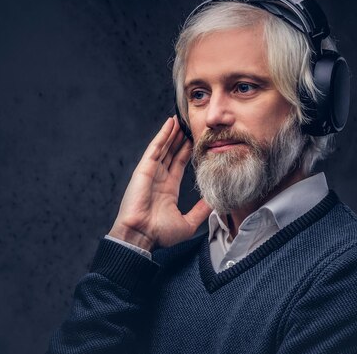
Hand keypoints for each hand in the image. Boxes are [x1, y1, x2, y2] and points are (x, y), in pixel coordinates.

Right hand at [108, 116, 210, 250]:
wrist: (141, 236)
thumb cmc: (159, 234)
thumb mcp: (188, 223)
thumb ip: (201, 211)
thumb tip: (215, 203)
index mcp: (168, 189)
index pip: (179, 164)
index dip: (186, 151)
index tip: (195, 141)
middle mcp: (159, 178)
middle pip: (171, 152)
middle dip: (180, 138)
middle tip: (189, 124)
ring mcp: (151, 172)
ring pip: (164, 147)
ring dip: (172, 133)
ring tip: (180, 119)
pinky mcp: (144, 169)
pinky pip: (155, 148)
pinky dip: (162, 135)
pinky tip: (170, 123)